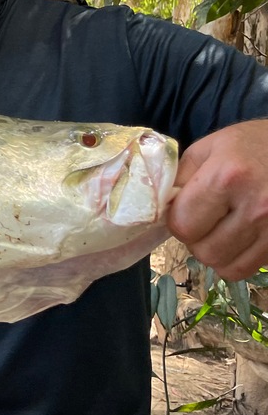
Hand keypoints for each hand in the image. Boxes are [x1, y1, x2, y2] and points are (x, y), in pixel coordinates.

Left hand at [167, 118, 267, 279]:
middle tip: (201, 220)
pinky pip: (246, 269)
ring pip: (225, 266)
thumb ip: (180, 178)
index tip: (182, 210)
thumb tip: (160, 208)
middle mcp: (255, 207)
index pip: (183, 225)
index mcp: (227, 178)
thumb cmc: (250, 145)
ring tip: (219, 229)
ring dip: (214, 251)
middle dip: (194, 239)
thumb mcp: (208, 148)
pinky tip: (236, 238)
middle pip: (204, 251)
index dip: (176, 220)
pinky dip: (234, 259)